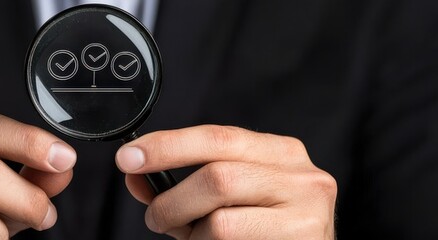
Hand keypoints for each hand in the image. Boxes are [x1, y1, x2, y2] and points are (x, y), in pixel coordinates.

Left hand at [116, 125, 336, 238]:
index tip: (129, 158)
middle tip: (157, 218)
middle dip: (172, 202)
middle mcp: (302, 175)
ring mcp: (308, 212)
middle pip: (217, 177)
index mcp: (281, 153)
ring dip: (191, 235)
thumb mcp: (224, 200)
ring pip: (221, 221)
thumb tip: (135, 175)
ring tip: (194, 239)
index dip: (168, 147)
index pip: (217, 137)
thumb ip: (182, 186)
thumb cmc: (263, 231)